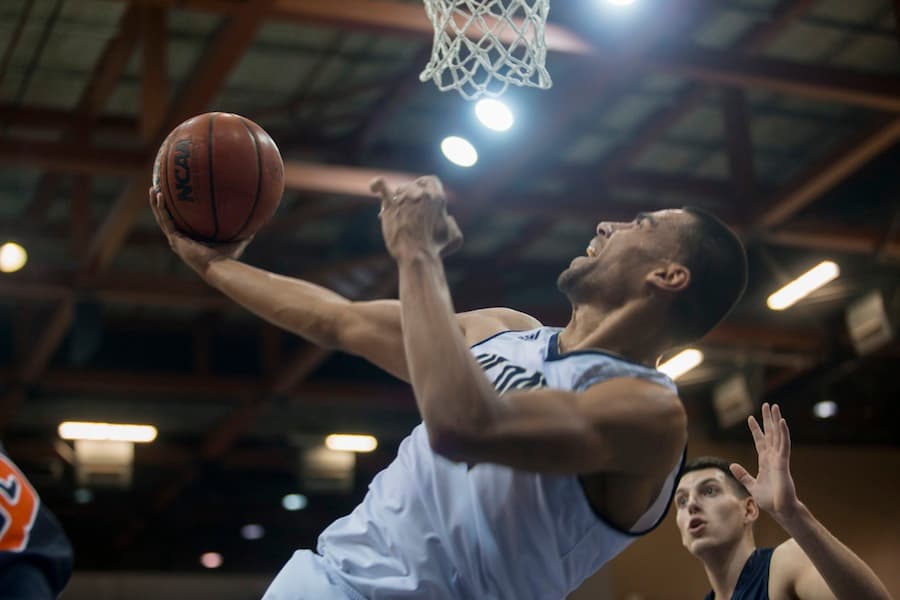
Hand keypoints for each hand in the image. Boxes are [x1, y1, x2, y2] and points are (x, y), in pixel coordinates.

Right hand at [149, 187, 251, 275]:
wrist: (217, 267)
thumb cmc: (228, 258)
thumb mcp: (236, 240)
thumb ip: (243, 231)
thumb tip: (256, 222)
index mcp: (191, 240)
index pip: (181, 224)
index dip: (177, 212)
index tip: (176, 200)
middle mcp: (180, 240)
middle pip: (168, 219)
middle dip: (162, 205)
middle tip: (159, 190)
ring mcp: (176, 240)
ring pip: (162, 218)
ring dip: (156, 204)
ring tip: (153, 189)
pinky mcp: (174, 239)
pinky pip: (165, 220)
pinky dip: (161, 208)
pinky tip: (159, 195)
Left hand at [371, 176, 462, 260]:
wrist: (417, 255)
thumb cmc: (436, 249)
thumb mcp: (454, 237)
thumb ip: (452, 224)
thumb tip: (448, 217)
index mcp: (437, 197)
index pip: (431, 180)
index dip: (427, 187)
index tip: (424, 197)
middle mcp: (420, 194)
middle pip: (414, 185)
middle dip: (413, 196)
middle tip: (411, 212)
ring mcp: (404, 198)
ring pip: (400, 189)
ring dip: (400, 198)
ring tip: (400, 214)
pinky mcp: (390, 206)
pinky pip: (381, 187)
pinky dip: (377, 185)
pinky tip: (374, 187)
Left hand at [730, 403, 800, 522]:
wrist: (780, 510)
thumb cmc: (770, 500)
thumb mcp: (751, 485)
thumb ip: (743, 475)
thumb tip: (732, 465)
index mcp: (765, 462)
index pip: (760, 442)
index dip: (756, 430)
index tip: (750, 418)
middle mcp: (773, 458)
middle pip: (770, 434)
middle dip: (768, 420)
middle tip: (767, 405)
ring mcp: (779, 459)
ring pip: (777, 435)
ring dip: (776, 421)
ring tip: (774, 407)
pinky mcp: (783, 463)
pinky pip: (784, 445)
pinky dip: (783, 433)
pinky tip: (782, 421)